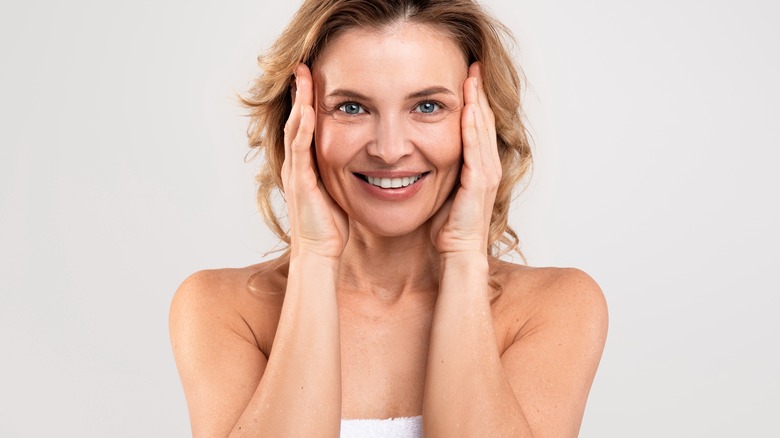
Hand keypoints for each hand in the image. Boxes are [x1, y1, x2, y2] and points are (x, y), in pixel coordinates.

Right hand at [282, 63, 348, 258]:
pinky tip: (306, 110)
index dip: (308, 100)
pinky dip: (302, 128)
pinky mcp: (300, 182)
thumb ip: (344, 171)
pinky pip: (300, 149)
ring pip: (294, 128)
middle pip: (295, 119)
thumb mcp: (340, 190)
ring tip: (301, 76)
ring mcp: (296, 171)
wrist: (320, 253)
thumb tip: (362, 158)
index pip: (305, 125)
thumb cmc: (332, 226)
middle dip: (299, 92)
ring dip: (298, 101)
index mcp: (306, 165)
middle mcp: (296, 164)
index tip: (315, 77)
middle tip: (302, 65)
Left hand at [430, 62, 500, 255]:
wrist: (457, 253)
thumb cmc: (447, 228)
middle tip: (473, 65)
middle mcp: (486, 167)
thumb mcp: (441, 190)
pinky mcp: (479, 182)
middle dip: (478, 93)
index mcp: (478, 167)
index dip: (473, 101)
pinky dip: (473, 126)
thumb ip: (438, 170)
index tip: (466, 77)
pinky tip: (469, 108)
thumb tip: (418, 154)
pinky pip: (476, 148)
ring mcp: (485, 174)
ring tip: (473, 77)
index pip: (477, 126)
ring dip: (478, 102)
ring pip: (482, 130)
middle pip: (484, 121)